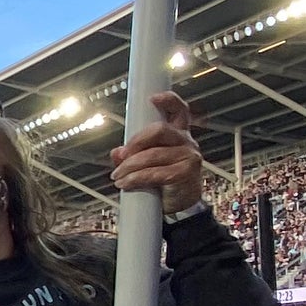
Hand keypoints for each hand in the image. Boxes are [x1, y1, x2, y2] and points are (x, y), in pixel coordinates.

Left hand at [110, 91, 204, 212]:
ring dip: (130, 166)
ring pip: (153, 154)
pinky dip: (136, 179)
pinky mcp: (186, 173)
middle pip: (159, 130)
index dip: (168, 100)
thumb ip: (130, 155)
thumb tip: (116, 152)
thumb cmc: (165, 181)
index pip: (178, 110)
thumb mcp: (146, 164)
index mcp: (178, 134)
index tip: (152, 99)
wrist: (181, 206)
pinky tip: (126, 183)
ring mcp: (189, 156)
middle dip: (135, 142)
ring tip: (118, 175)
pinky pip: (156, 173)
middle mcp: (186, 141)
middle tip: (122, 155)